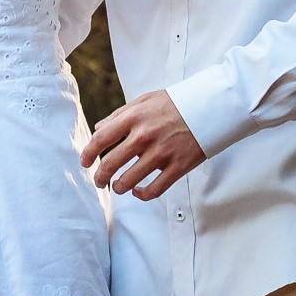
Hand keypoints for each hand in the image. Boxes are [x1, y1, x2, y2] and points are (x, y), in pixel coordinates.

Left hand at [80, 91, 206, 198]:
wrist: (211, 107)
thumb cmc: (175, 103)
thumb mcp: (144, 100)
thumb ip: (120, 115)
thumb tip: (99, 129)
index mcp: (133, 118)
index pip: (100, 139)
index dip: (88, 154)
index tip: (84, 162)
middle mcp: (144, 136)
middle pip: (111, 163)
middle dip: (100, 176)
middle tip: (98, 181)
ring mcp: (161, 153)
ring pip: (129, 180)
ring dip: (118, 187)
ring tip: (117, 187)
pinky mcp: (177, 166)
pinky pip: (154, 189)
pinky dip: (142, 195)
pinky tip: (138, 192)